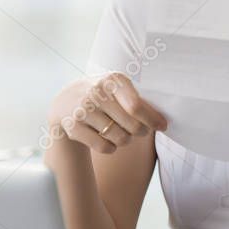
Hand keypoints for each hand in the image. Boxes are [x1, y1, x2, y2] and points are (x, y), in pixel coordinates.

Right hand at [46, 72, 167, 154]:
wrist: (65, 101)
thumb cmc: (102, 94)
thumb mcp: (118, 88)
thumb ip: (138, 101)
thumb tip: (162, 122)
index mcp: (112, 80)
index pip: (136, 106)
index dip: (152, 119)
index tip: (163, 126)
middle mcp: (96, 93)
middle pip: (132, 126)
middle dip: (141, 131)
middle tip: (140, 131)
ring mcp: (83, 110)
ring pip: (120, 138)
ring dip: (126, 140)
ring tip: (122, 133)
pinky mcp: (74, 127)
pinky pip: (105, 147)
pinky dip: (112, 148)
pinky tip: (108, 139)